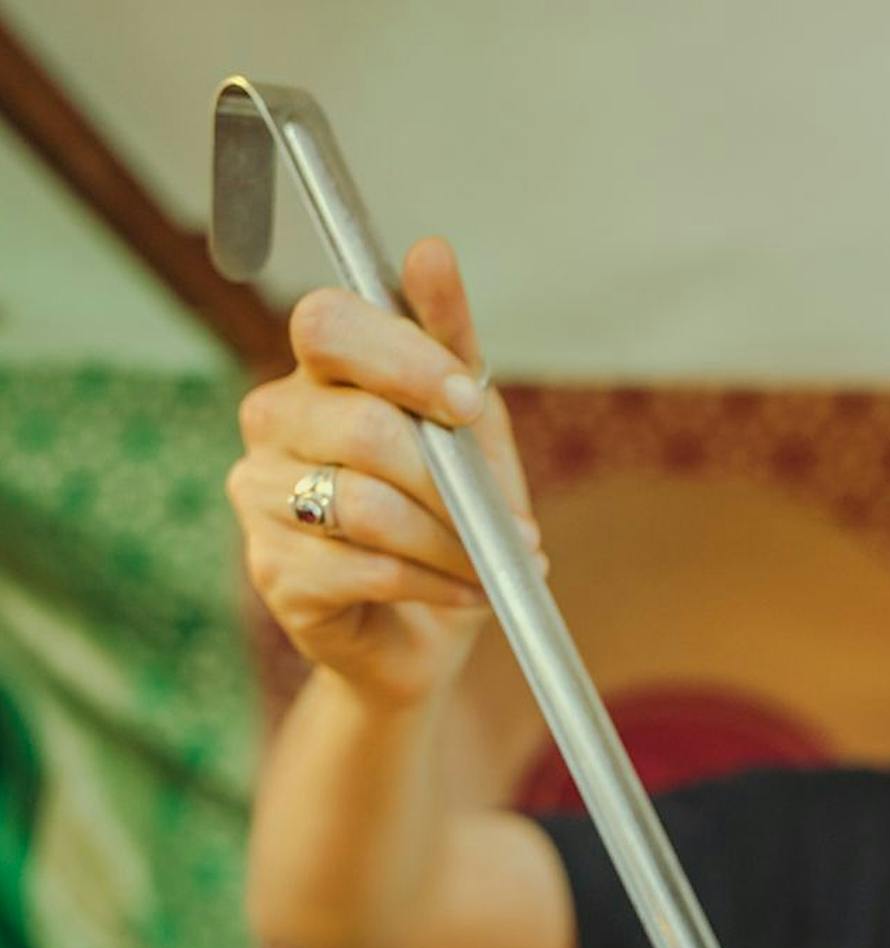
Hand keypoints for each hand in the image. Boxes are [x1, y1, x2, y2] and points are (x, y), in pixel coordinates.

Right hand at [226, 236, 542, 708]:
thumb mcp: (469, 429)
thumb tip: (430, 250)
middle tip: (507, 520)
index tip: (467, 405)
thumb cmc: (446, 518)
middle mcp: (272, 424)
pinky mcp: (276, 575)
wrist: (424, 634)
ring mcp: (261, 499)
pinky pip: (367, 568)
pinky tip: (468, 592)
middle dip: (452, 481)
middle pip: (360, 426)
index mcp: (316, 374)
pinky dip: (436, 582)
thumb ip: (451, 344)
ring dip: (453, 541)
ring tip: (496, 563)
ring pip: (367, 505)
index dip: (403, 359)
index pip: (327, 325)